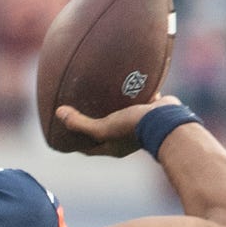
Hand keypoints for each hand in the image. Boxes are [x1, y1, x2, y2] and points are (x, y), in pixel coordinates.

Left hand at [53, 94, 178, 157]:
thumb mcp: (103, 127)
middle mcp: (125, 138)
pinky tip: (122, 79)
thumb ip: (80, 123)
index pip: (87, 147)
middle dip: (91, 123)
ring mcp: (139, 124)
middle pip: (104, 131)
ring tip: (99, 94)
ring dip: (111, 106)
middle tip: (78, 111)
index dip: (73, 142)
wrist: (167, 120)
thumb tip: (58, 113)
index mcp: (113, 147)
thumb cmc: (133, 127)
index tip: (61, 134)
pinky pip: (137, 99)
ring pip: (121, 114)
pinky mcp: (150, 110)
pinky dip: (130, 92)